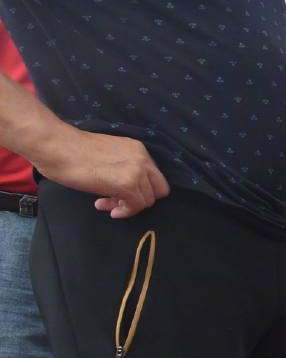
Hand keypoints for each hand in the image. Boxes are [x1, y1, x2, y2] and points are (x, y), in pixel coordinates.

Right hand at [38, 126, 167, 218]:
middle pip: (158, 190)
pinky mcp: (127, 183)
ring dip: (126, 206)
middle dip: (138, 199)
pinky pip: (136, 206)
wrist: (56, 146)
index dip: (140, 189)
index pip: (154, 177)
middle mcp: (143, 158)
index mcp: (138, 150)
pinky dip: (123, 211)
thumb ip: (122, 169)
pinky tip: (102, 205)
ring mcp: (137, 171)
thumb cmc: (72, 151)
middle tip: (114, 200)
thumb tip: (124, 190)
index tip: (118, 192)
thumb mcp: (107, 157)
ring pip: (148, 200)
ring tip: (103, 202)